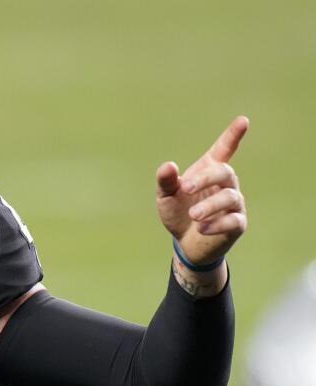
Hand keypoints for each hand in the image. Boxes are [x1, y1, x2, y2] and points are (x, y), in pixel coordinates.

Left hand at [156, 116, 248, 265]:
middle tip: (185, 188)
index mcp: (209, 171)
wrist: (185, 242)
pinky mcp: (237, 223)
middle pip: (224, 172)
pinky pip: (233, 220)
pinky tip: (201, 228)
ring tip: (193, 215)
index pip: (224, 149)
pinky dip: (216, 224)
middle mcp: (226, 184)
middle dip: (205, 178)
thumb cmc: (178, 212)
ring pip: (229, 197)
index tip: (243, 120)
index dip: (233, 135)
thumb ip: (166, 181)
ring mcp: (234, 203)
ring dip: (209, 205)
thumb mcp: (166, 197)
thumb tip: (168, 166)